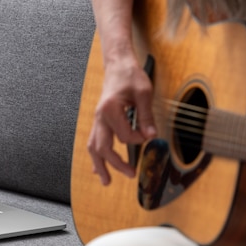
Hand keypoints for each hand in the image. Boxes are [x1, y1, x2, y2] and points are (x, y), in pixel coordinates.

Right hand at [87, 56, 156, 184]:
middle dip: (116, 164)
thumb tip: (151, 136)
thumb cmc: (130, 75)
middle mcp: (100, 117)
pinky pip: (94, 141)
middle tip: (130, 174)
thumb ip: (146, 116)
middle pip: (103, 147)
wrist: (118, 64)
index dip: (139, 139)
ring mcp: (98, 119)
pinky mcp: (100, 120)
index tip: (148, 135)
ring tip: (106, 181)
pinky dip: (96, 156)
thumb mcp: (144, 92)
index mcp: (110, 110)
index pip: (125, 136)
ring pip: (94, 147)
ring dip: (100, 165)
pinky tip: (98, 168)